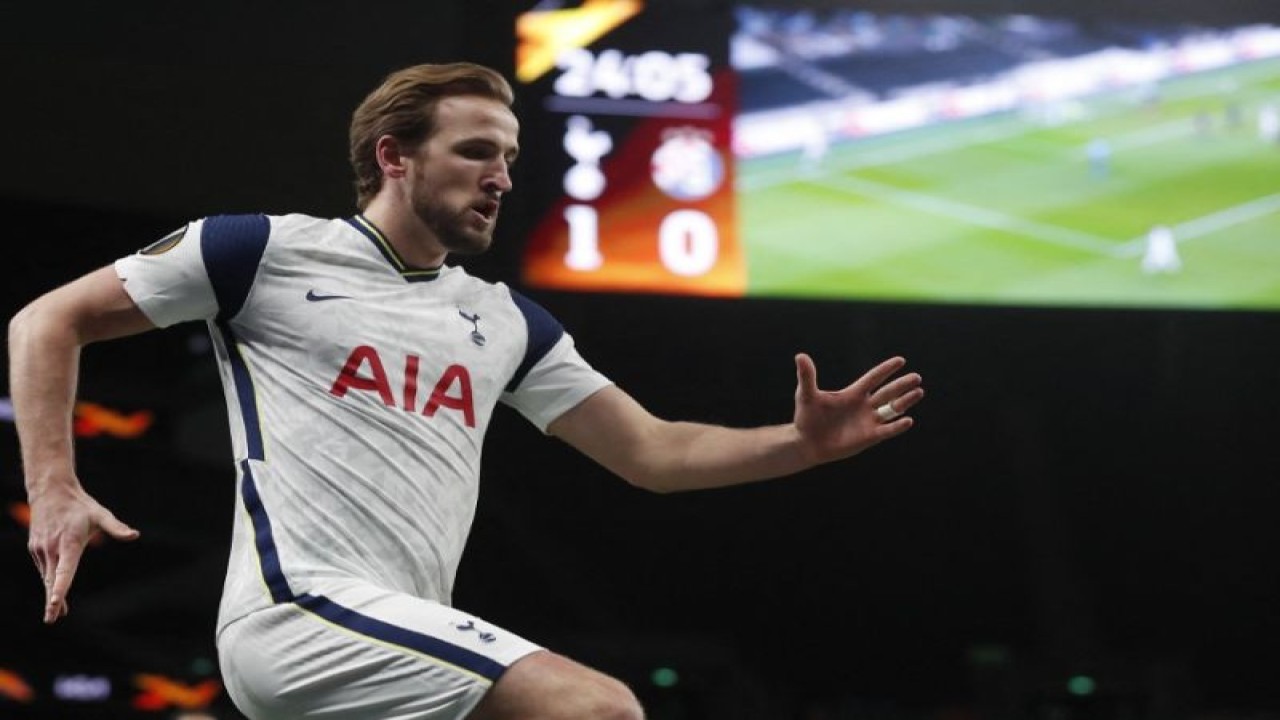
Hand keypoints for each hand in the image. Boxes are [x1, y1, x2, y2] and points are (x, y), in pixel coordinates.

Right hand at [27, 482, 138, 623]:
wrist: (50, 491)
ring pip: (46, 575)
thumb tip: (135, 535)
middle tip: (52, 619)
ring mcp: (40, 549)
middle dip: (52, 600)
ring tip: (57, 611)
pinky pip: (44, 568)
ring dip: (51, 592)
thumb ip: (116, 527)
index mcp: (68, 543)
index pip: (64, 571)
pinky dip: (48, 579)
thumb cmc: (79, 505)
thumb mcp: (101, 514)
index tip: (54, 603)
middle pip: (51, 579)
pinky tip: (53, 587)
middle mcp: (51, 548)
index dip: (59, 589)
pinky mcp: (34, 548)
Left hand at [793, 354, 923, 464]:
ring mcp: (868, 421)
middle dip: (902, 385)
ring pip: (892, 410)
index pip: (873, 378)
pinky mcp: (869, 437)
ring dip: (905, 401)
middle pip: (888, 392)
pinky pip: (887, 430)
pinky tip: (908, 420)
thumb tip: (800, 356)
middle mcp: (864, 405)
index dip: (886, 369)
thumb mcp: (807, 395)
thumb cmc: (807, 417)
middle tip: (916, 377)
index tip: (901, 360)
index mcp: (853, 393)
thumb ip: (807, 376)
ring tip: (919, 392)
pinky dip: (897, 426)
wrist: (807, 442)